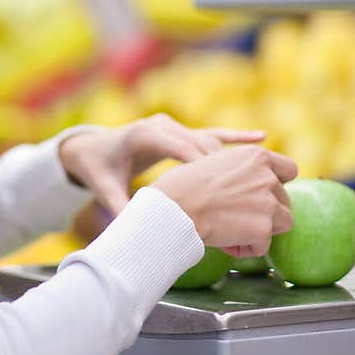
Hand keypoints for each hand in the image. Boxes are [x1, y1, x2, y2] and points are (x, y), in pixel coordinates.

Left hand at [57, 113, 267, 218]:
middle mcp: (163, 125)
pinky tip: (262, 138)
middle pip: (200, 144)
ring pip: (210, 140)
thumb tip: (132, 229)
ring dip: (233, 157)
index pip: (180, 148)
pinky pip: (213, 135)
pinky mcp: (182, 132)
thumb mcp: (105, 188)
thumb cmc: (99, 169)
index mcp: (144, 135)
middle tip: (249, 188)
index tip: (222, 187)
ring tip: (260, 174)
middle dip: (223, 165)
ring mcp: (174, 127)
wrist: (92, 147)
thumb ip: (119, 207)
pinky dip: (237, 138)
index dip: (202, 166)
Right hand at [153, 145, 296, 255]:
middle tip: (236, 216)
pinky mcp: (264, 228)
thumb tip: (246, 186)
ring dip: (262, 229)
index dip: (279, 183)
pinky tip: (226, 242)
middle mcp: (267, 176)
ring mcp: (268, 202)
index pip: (289, 169)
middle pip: (284, 199)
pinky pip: (264, 245)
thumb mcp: (216, 162)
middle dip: (265, 210)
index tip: (266, 193)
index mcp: (256, 155)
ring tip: (234, 230)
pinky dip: (246, 248)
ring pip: (283, 222)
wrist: (175, 206)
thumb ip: (240, 171)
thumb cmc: (183, 185)